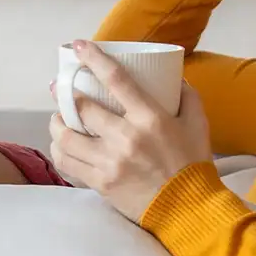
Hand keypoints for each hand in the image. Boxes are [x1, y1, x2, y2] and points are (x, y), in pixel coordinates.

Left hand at [49, 41, 215, 222]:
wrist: (188, 209)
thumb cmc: (193, 164)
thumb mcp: (197, 124)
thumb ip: (186, 96)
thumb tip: (173, 77)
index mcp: (149, 117)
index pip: (116, 79)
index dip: (94, 59)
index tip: (78, 46)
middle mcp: (125, 137)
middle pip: (82, 107)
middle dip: (65, 93)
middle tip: (59, 87)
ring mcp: (109, 161)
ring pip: (66, 136)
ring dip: (57, 124)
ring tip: (58, 119)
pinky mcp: (100, 182)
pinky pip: (67, 163)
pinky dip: (60, 150)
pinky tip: (62, 144)